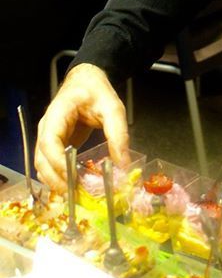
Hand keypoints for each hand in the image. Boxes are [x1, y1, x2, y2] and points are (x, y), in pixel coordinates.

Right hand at [35, 63, 129, 192]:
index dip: (58, 163)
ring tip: (75, 196)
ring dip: (55, 182)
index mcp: (57, 114)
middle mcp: (46, 127)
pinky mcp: (53, 145)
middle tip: (76, 195)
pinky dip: (57, 178)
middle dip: (56, 179)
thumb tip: (123, 164)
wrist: (87, 82)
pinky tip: (72, 188)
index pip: (50, 142)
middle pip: (42, 159)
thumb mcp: (113, 108)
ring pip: (42, 166)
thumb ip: (118, 134)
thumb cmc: (97, 92)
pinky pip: (49, 165)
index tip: (74, 179)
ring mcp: (47, 137)